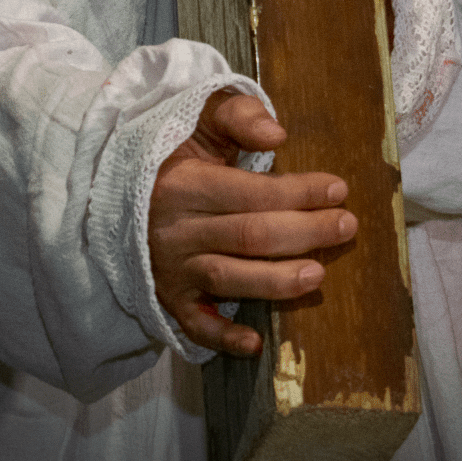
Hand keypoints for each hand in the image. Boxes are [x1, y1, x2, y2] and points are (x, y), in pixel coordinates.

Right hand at [149, 90, 355, 355]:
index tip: (338, 189)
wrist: (115, 189)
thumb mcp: (199, 122)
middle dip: (304, 232)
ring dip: (276, 281)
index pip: (253, 192)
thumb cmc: (176, 154)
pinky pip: (194, 323)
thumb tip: (277, 135)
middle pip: (250, 236)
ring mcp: (170, 268)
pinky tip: (255, 343)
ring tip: (319, 275)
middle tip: (346, 226)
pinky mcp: (167, 297)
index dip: (300, 192)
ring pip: (228, 279)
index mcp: (184, 184)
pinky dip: (222, 336)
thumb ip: (238, 117)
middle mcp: (175, 229)